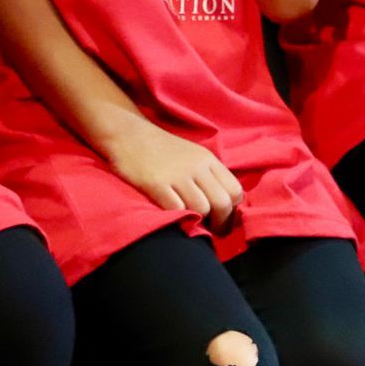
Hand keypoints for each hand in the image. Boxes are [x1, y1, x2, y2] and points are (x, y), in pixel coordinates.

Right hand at [106, 121, 243, 230]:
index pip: (235, 190)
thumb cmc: (161, 149)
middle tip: (212, 232)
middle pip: (222, 202)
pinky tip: (174, 218)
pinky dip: (178, 218)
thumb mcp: (192, 155)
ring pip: (202, 208)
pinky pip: (177, 209)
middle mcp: (197, 166)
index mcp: (208, 159)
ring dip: (199, 222)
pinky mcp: (156, 183)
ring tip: (192, 224)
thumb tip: (223, 204)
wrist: (129, 134)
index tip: (223, 219)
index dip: (233, 210)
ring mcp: (177, 175)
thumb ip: (208, 175)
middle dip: (221, 223)